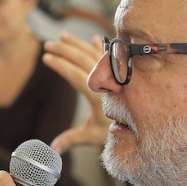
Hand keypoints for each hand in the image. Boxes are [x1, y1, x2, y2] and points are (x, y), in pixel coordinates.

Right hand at [43, 33, 110, 152]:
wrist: (140, 124)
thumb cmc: (112, 130)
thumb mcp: (91, 135)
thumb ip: (71, 139)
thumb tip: (52, 149)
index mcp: (98, 93)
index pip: (75, 75)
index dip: (60, 65)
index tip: (46, 58)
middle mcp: (106, 79)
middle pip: (82, 59)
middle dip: (63, 50)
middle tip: (47, 45)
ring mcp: (113, 73)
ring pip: (93, 53)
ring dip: (77, 44)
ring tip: (62, 36)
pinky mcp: (119, 72)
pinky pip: (108, 55)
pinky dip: (100, 46)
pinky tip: (95, 39)